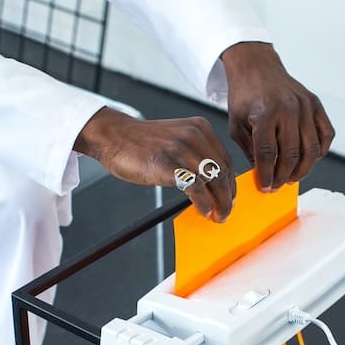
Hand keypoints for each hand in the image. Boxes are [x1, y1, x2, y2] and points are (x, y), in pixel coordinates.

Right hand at [74, 108, 235, 221]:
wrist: (113, 136)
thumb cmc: (141, 142)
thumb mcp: (176, 139)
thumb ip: (194, 154)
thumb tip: (211, 182)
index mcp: (200, 128)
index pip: (226, 159)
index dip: (230, 183)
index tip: (230, 198)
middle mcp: (194, 136)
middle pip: (223, 171)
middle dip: (228, 196)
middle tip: (226, 212)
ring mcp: (181, 149)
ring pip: (213, 180)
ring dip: (219, 203)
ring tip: (217, 216)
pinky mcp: (169, 164)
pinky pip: (196, 188)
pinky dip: (203, 203)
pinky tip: (202, 210)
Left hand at [222, 42, 334, 191]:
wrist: (257, 66)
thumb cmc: (244, 96)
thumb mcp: (237, 125)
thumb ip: (250, 151)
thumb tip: (264, 175)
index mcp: (264, 113)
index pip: (268, 154)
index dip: (267, 175)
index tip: (265, 187)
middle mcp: (288, 108)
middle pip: (291, 154)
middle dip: (283, 176)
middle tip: (277, 185)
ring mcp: (305, 106)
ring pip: (311, 149)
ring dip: (302, 169)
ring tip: (291, 178)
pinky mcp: (316, 104)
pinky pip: (326, 135)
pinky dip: (320, 152)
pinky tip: (308, 160)